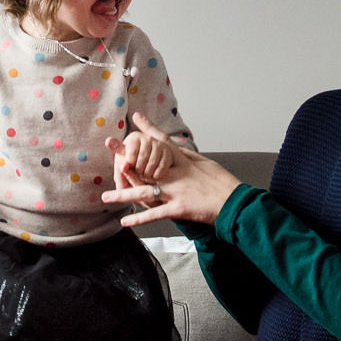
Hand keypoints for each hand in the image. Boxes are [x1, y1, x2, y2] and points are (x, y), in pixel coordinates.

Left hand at [101, 113, 241, 227]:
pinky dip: (139, 219)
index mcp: (183, 162)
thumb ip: (189, 157)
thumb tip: (177, 149)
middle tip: (110, 149)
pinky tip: (125, 222)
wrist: (234, 201)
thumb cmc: (222, 183)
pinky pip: (155, 214)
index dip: (148, 131)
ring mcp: (175, 192)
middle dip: (126, 158)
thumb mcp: (206, 164)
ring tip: (106, 198)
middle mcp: (175, 175)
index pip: (161, 144)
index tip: (136, 119)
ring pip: (144, 192)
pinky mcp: (179, 208)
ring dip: (123, 195)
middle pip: (145, 167)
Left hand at [112, 130, 173, 187]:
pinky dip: (157, 174)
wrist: (147, 167)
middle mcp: (147, 138)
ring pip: (153, 162)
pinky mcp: (168, 153)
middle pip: (143, 156)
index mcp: (134, 137)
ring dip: (147, 173)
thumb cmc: (131, 165)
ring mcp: (159, 144)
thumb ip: (121, 164)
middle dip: (139, 169)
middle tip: (138, 173)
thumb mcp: (122, 162)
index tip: (130, 166)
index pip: (131, 151)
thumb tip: (123, 167)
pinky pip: (162, 166)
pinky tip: (153, 176)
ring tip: (144, 175)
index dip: (130, 162)